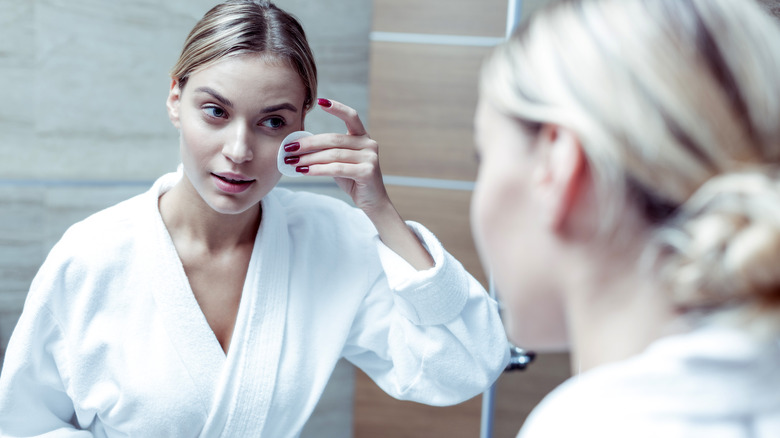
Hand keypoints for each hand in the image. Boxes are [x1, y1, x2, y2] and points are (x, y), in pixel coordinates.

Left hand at [288, 98, 432, 268]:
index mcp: (362, 137)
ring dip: (309, 159)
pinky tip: (304, 171)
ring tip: (292, 162)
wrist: (372, 202)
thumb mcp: (339, 162)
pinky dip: (317, 170)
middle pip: (333, 139)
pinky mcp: (367, 171)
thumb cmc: (353, 180)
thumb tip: (297, 146)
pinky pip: (337, 168)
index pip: (351, 116)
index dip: (337, 108)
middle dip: (308, 143)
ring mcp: (370, 157)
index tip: (320, 101)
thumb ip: (326, 151)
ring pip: (333, 155)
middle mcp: (369, 143)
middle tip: (288, 148)